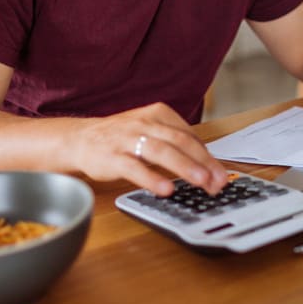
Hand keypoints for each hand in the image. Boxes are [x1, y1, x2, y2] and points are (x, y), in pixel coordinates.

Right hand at [67, 102, 229, 196]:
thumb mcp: (150, 131)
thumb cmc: (121, 138)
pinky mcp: (112, 157)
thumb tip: (207, 167)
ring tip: (201, 182)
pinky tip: (166, 189)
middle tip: (218, 180)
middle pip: (180, 141)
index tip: (221, 175)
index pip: (189, 136)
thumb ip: (175, 144)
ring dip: (184, 167)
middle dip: (203, 162)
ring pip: (161, 151)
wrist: (81, 139)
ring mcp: (128, 139)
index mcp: (158, 114)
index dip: (208, 157)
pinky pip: (135, 168)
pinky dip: (152, 178)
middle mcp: (144, 124)